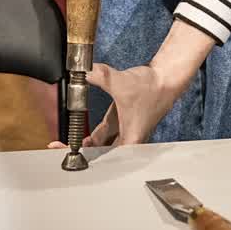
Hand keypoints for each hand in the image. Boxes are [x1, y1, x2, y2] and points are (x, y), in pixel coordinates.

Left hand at [67, 22, 213, 147]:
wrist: (167, 77)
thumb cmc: (153, 88)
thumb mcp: (121, 82)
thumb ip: (99, 76)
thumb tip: (83, 71)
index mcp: (130, 140)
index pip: (103, 157)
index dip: (83, 158)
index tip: (66, 154)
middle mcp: (129, 139)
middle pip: (102, 154)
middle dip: (82, 151)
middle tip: (63, 148)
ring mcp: (127, 130)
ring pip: (104, 143)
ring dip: (88, 143)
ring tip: (71, 141)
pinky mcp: (125, 120)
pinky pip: (107, 131)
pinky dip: (96, 131)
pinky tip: (84, 127)